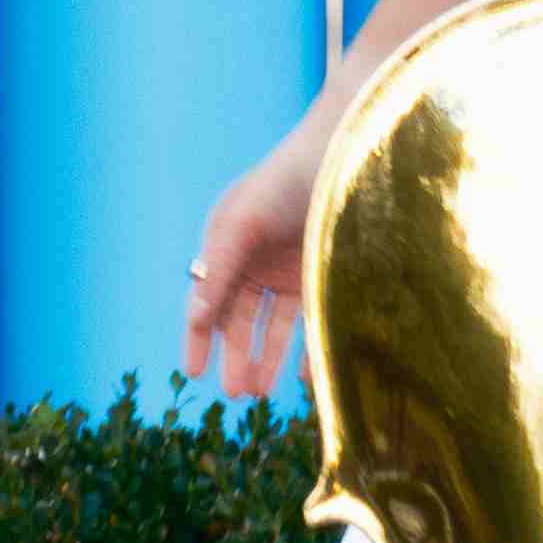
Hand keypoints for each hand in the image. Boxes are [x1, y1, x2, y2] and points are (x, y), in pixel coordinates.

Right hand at [181, 125, 322, 403]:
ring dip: (266, 359)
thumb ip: (219, 270)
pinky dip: (307, 350)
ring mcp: (294, 269)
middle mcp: (258, 260)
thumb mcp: (243, 223)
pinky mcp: (328, 275)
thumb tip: (196, 317)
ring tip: (260, 393)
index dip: (199, 336)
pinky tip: (304, 378)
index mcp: (228, 244)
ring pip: (276, 327)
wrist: (348, 149)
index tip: (194, 372)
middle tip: (237, 393)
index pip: (208, 300)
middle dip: (235, 356)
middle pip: (240, 320)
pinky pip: (313, 322)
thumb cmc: (287, 179)